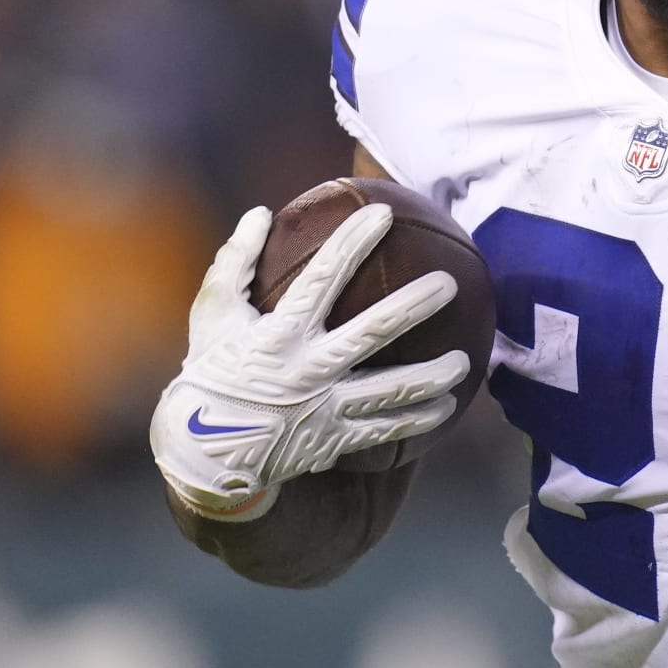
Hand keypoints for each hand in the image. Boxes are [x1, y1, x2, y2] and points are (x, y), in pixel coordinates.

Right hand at [149, 204, 469, 520]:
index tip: (383, 213)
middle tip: (450, 284)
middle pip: (371, 333)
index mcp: (277, 336)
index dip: (351, 243)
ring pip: (389, 391)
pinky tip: (448, 406)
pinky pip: (384, 430)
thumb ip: (235, 263)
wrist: (202, 454)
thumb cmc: (212, 373)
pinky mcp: (333, 440)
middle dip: (413, 307)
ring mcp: (322, 409)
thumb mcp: (212, 316)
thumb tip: (259, 213)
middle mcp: (305, 371)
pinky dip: (419, 420)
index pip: (320, 279)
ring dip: (431, 377)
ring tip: (464, 362)